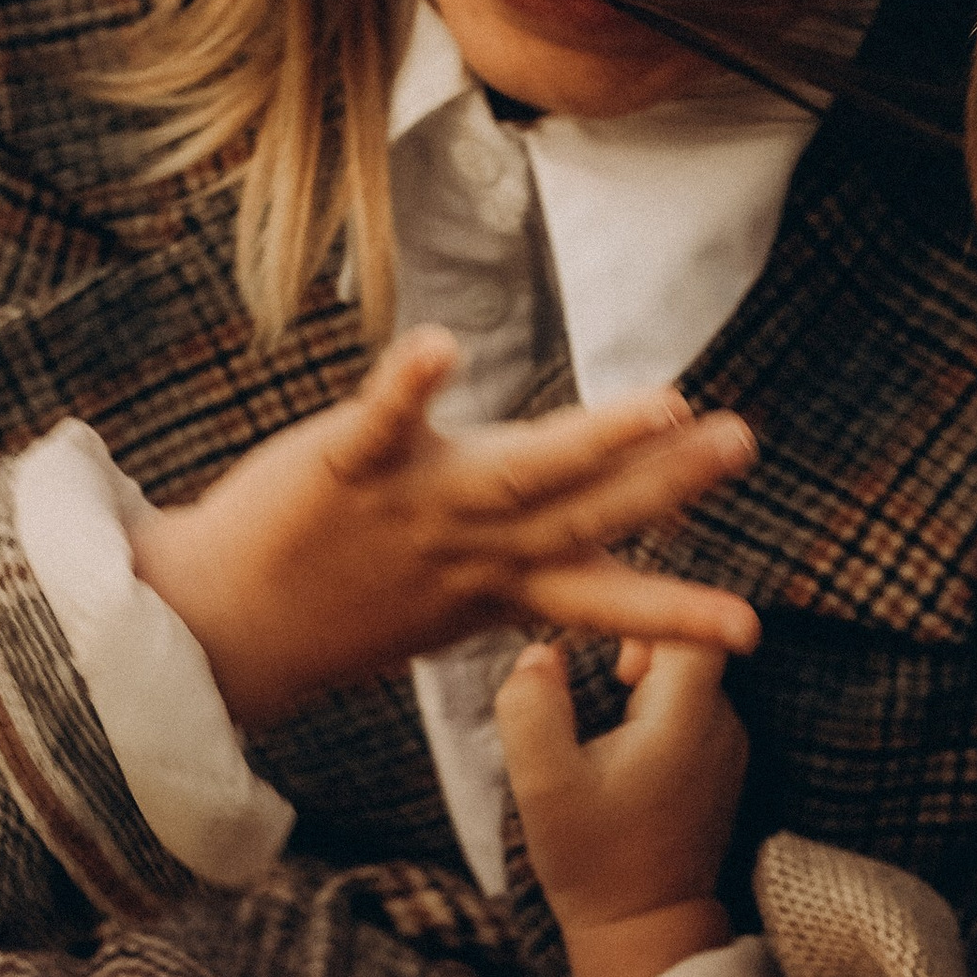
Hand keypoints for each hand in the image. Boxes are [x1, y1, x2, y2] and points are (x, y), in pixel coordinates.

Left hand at [130, 328, 759, 731]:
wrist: (224, 628)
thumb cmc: (350, 603)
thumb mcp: (457, 599)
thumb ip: (536, 563)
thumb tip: (614, 546)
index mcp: (500, 583)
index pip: (603, 597)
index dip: (677, 615)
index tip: (751, 632)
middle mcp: (471, 547)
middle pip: (585, 512)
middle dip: (668, 482)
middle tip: (740, 443)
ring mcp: (413, 507)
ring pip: (518, 471)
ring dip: (594, 436)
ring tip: (663, 401)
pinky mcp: (345, 467)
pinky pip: (383, 421)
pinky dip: (413, 383)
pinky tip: (444, 344)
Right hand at [499, 635, 747, 976]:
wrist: (645, 930)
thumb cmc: (594, 862)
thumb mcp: (542, 786)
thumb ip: (530, 708)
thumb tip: (538, 652)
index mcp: (686, 718)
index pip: (691, 625)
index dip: (646, 620)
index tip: (609, 655)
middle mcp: (722, 726)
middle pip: (693, 647)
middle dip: (642, 648)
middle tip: (601, 677)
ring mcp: (727, 750)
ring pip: (692, 680)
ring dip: (649, 682)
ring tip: (607, 705)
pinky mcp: (718, 771)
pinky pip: (693, 713)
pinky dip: (658, 712)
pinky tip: (622, 744)